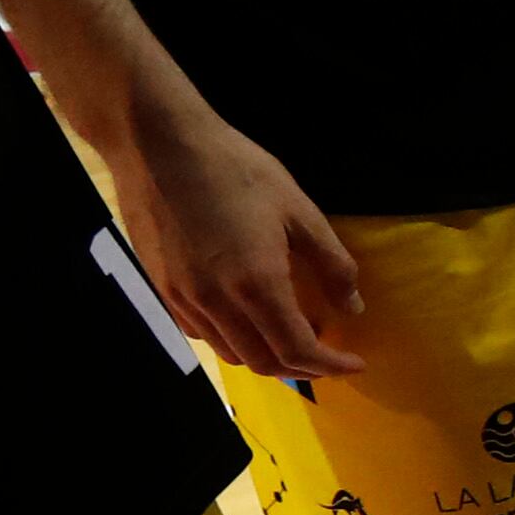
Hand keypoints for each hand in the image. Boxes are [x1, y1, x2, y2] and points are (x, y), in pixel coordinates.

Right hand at [111, 98, 368, 378]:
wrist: (159, 146)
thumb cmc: (236, 170)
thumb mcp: (299, 210)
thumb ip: (331, 263)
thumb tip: (352, 306)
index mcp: (256, 284)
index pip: (296, 349)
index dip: (330, 364)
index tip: (356, 364)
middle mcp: (216, 302)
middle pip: (262, 362)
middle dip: (301, 368)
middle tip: (328, 354)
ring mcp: (182, 298)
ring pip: (229, 353)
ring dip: (266, 356)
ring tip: (292, 336)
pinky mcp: (161, 288)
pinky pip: (200, 333)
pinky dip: (231, 340)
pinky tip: (246, 318)